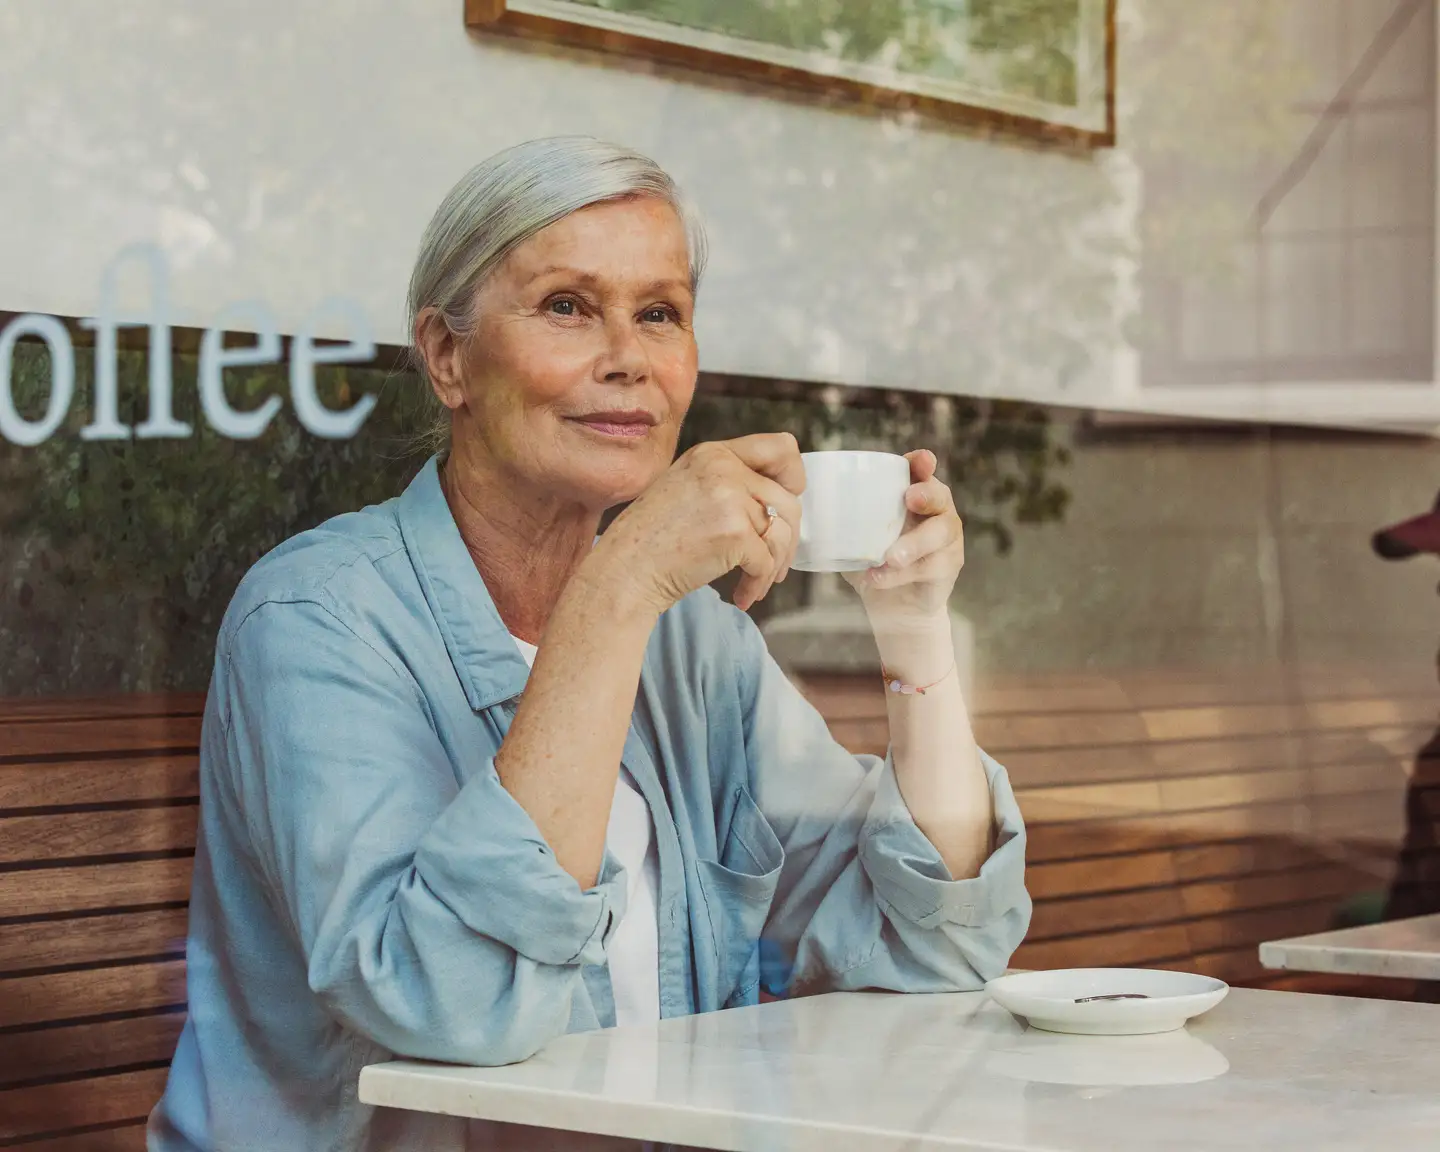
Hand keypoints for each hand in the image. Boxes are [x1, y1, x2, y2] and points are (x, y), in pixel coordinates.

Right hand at [590, 433, 804, 614]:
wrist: (624, 571)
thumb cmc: (651, 540)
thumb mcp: (685, 488)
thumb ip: (727, 482)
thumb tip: (782, 500)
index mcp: (713, 454)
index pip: (781, 447)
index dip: (794, 477)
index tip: (784, 505)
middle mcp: (723, 469)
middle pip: (789, 500)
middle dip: (787, 539)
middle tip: (773, 564)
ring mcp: (730, 499)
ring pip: (783, 534)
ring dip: (775, 566)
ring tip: (757, 583)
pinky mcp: (735, 534)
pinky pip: (766, 563)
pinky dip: (757, 585)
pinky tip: (741, 596)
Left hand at [843, 449, 964, 626]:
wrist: (891, 605)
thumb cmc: (873, 561)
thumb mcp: (854, 537)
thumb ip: (839, 521)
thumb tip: (802, 510)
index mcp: (913, 496)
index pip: (921, 472)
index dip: (922, 463)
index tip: (920, 459)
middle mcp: (936, 512)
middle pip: (940, 496)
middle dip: (927, 494)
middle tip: (909, 499)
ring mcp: (946, 539)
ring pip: (938, 534)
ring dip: (913, 544)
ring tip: (890, 556)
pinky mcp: (948, 567)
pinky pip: (929, 567)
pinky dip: (901, 574)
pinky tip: (878, 578)